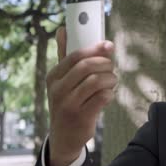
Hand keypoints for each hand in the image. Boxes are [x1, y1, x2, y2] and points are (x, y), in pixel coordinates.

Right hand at [46, 27, 116, 165]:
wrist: (64, 136)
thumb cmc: (67, 102)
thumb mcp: (62, 80)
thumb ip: (64, 55)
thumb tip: (63, 29)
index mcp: (54, 76)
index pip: (75, 55)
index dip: (95, 48)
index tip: (109, 45)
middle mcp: (58, 89)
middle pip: (88, 66)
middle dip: (105, 64)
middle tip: (111, 68)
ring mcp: (68, 104)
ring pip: (97, 81)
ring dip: (110, 79)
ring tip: (111, 82)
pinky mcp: (81, 116)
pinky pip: (103, 97)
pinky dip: (110, 93)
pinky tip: (108, 95)